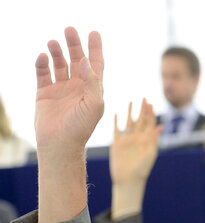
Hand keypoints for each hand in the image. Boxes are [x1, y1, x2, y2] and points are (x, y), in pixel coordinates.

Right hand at [35, 27, 103, 222]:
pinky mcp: (45, 93)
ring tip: (54, 42)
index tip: (94, 32)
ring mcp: (61, 89)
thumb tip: (86, 62)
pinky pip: (43, 73)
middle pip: (77, 60)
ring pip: (59, 64)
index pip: (96, 65)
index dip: (95, 49)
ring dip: (57, 51)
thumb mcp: (94, 105)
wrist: (61, 144)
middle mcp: (77, 87)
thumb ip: (92, 83)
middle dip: (74, 45)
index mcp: (92, 90)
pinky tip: (42, 56)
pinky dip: (42, 63)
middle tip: (70, 30)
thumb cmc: (82, 128)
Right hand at [110, 99, 161, 218]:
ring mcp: (127, 141)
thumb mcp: (149, 154)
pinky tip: (116, 114)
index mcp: (147, 141)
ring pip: (129, 124)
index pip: (150, 124)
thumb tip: (161, 126)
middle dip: (143, 110)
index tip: (149, 102)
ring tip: (131, 102)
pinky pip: (117, 131)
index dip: (150, 113)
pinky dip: (116, 123)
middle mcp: (138, 139)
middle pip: (141, 121)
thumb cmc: (141, 171)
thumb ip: (153, 139)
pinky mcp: (117, 145)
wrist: (128, 182)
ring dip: (130, 113)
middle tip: (144, 98)